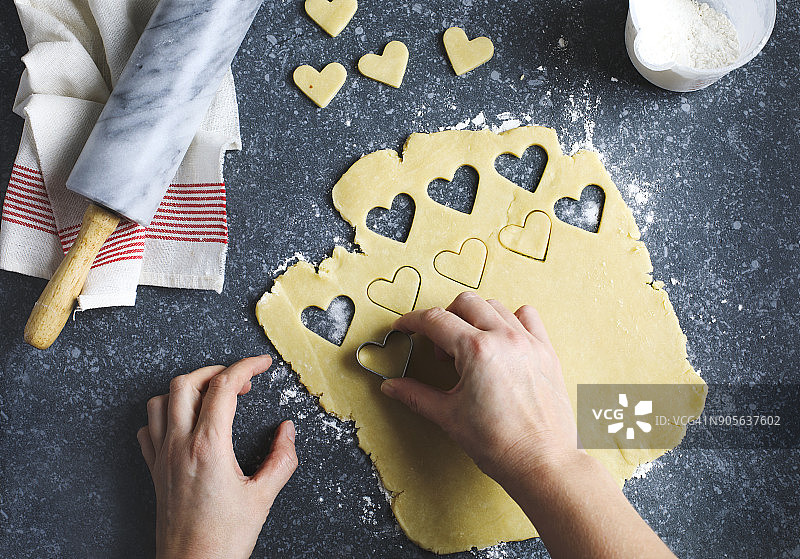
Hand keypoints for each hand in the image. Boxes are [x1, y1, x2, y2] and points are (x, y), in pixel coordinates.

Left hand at [137, 356, 297, 558]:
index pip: (224, 386)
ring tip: (212, 396)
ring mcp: (162, 457)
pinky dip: (164, 415)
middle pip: (187, 383)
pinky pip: (148, 429)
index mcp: (209, 446)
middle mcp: (180, 445)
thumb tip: (286, 431)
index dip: (246, 366)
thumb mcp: (263, 496)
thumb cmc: (224, 540)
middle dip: (217, 371)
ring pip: (160, 401)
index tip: (262, 364)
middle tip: (242, 382)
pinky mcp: (154, 471)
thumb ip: (281, 458)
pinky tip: (183, 422)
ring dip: (187, 388)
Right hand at [383, 293, 675, 558]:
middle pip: (465, 303)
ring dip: (475, 318)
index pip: (435, 320)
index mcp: (477, 351)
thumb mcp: (449, 416)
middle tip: (440, 349)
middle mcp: (504, 338)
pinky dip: (510, 321)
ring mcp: (528, 342)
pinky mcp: (546, 352)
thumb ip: (416, 395)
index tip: (404, 327)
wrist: (542, 463)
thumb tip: (391, 386)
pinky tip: (501, 342)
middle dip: (444, 319)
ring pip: (495, 307)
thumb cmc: (499, 444)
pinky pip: (528, 317)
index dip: (412, 321)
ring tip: (469, 348)